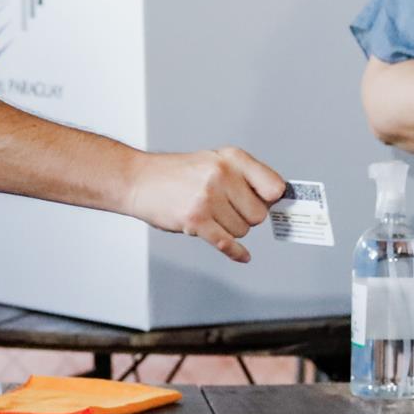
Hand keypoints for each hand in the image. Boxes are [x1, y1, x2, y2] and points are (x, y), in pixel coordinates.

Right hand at [127, 147, 284, 262]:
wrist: (138, 180)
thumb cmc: (176, 173)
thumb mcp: (213, 161)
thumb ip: (243, 176)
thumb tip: (274, 198)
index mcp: (231, 158)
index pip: (273, 185)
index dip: (273, 199)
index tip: (273, 205)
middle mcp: (222, 175)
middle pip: (259, 214)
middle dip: (247, 217)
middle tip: (229, 210)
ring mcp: (208, 198)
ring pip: (242, 230)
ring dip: (230, 229)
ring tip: (211, 215)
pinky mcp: (196, 220)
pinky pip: (226, 243)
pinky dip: (236, 252)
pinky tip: (242, 255)